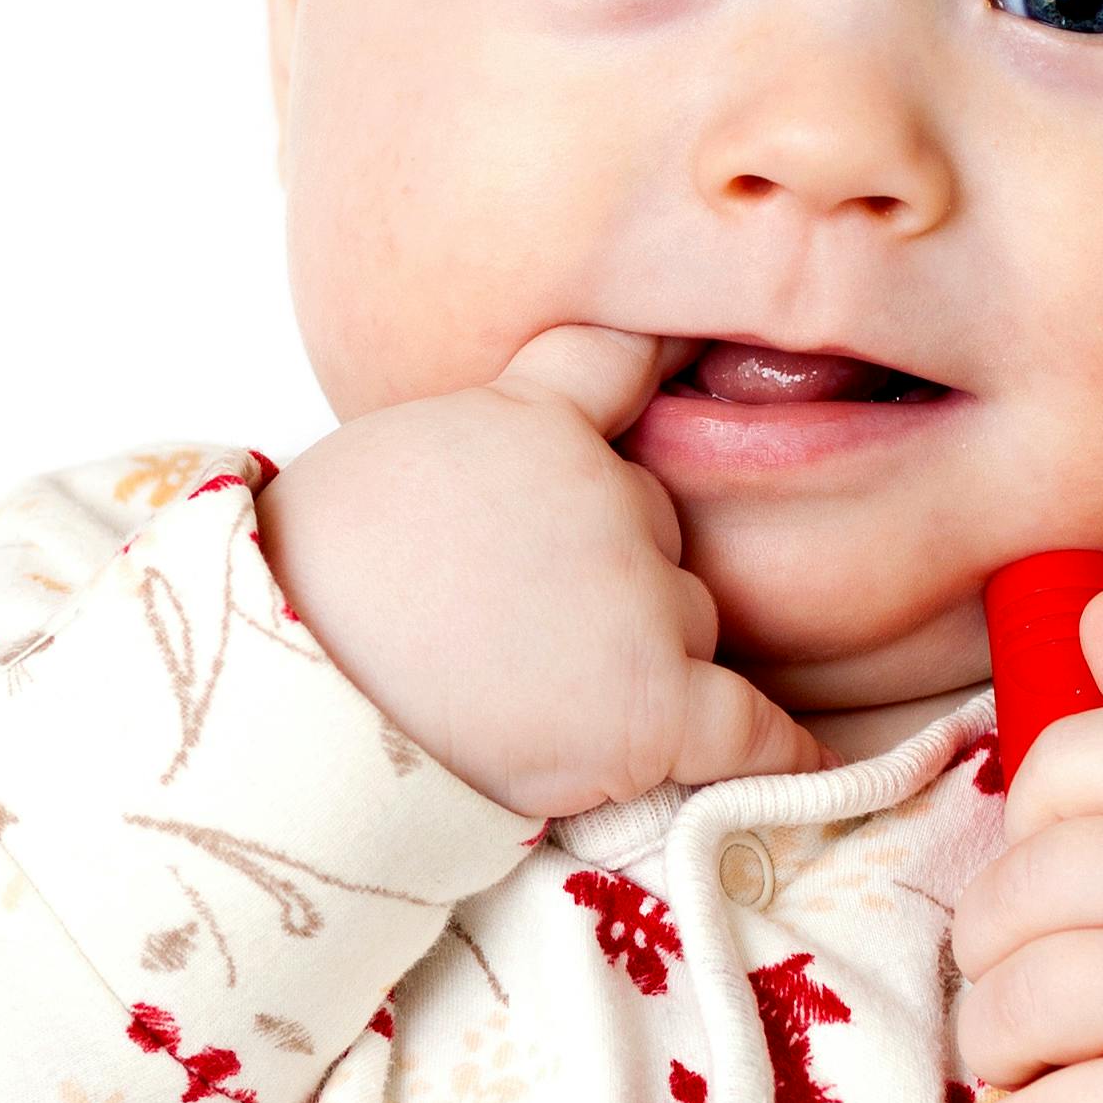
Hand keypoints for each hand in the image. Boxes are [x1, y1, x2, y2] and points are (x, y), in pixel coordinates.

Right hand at [254, 329, 822, 820]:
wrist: (283, 692)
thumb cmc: (305, 597)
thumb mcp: (380, 475)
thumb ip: (474, 464)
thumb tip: (497, 509)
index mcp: (525, 421)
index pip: (615, 362)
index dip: (658, 353)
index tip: (700, 340)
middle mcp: (603, 494)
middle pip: (657, 529)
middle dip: (610, 574)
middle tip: (503, 629)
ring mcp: (636, 596)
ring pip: (684, 621)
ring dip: (639, 657)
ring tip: (520, 698)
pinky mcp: (652, 702)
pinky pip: (747, 725)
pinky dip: (779, 748)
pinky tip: (819, 762)